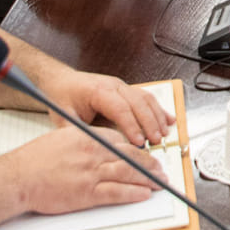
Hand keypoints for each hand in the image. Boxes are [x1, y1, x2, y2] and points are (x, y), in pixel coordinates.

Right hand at [7, 124, 161, 215]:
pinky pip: (116, 192)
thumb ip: (83, 139)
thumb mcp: (61, 137)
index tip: (143, 153)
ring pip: (128, 173)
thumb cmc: (34, 159)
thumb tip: (98, 144)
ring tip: (160, 182)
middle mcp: (93, 152)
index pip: (120, 140)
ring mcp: (91, 173)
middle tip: (160, 168)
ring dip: (148, 178)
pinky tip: (144, 194)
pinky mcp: (86, 193)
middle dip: (149, 163)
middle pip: (130, 155)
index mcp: (87, 137)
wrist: (17, 178)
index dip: (135, 148)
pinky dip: (133, 193)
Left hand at [49, 70, 174, 146]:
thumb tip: (96, 149)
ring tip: (164, 134)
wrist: (61, 80)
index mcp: (98, 91)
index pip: (120, 108)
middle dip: (150, 123)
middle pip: (139, 102)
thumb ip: (80, 133)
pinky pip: (147, 98)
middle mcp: (114, 86)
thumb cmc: (62, 96)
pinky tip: (168, 120)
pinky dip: (159, 110)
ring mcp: (122, 86)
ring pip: (146, 99)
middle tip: (156, 140)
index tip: (139, 142)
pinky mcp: (127, 90)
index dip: (132, 126)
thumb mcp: (64, 117)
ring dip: (157, 116)